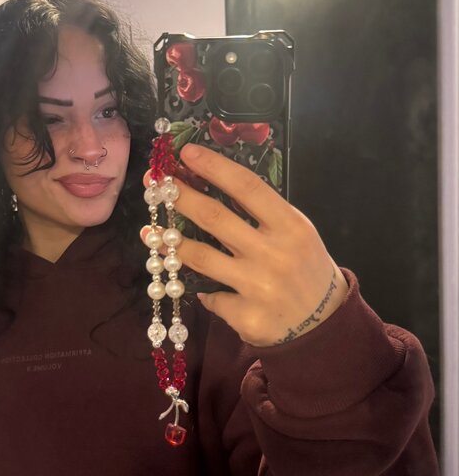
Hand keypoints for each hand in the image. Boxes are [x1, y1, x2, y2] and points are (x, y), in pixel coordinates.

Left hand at [141, 144, 348, 347]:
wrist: (325, 323)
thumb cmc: (305, 267)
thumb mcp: (295, 233)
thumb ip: (260, 214)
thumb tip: (207, 186)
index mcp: (290, 226)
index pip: (247, 187)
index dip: (214, 167)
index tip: (186, 152)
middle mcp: (274, 254)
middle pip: (215, 218)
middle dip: (180, 198)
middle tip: (154, 185)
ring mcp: (259, 287)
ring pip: (201, 258)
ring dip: (169, 242)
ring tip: (150, 231)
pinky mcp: (247, 317)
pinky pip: (211, 297)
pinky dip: (202, 290)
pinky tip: (195, 286)